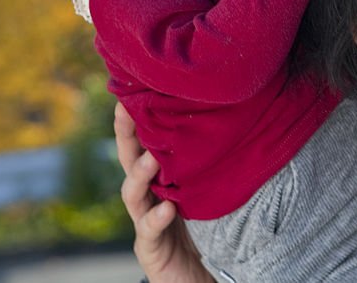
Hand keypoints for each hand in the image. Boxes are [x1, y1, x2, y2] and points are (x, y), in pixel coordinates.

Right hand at [114, 103, 213, 282]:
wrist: (195, 277)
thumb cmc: (204, 230)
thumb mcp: (205, 191)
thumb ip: (206, 166)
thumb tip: (231, 123)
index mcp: (157, 180)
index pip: (143, 144)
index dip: (136, 120)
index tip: (132, 91)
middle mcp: (146, 197)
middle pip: (129, 161)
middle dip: (125, 136)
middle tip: (125, 110)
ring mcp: (144, 222)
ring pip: (133, 194)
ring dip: (140, 174)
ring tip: (151, 157)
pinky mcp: (150, 249)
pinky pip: (149, 231)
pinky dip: (156, 218)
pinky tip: (167, 207)